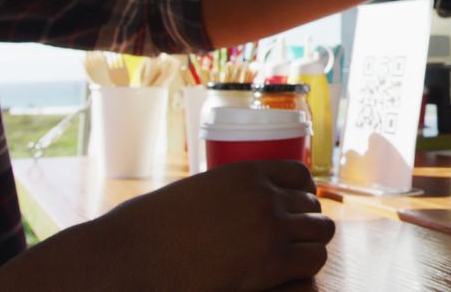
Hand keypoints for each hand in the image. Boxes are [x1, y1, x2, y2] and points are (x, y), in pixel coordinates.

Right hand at [100, 161, 331, 289]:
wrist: (129, 258)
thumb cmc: (145, 231)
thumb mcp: (193, 195)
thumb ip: (222, 196)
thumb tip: (229, 207)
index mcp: (245, 172)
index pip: (300, 175)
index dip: (302, 196)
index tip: (296, 213)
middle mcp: (264, 194)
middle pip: (313, 206)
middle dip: (306, 225)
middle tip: (292, 245)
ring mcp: (270, 225)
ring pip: (321, 233)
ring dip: (310, 247)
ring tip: (293, 262)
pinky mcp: (272, 259)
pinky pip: (313, 260)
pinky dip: (306, 269)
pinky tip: (288, 277)